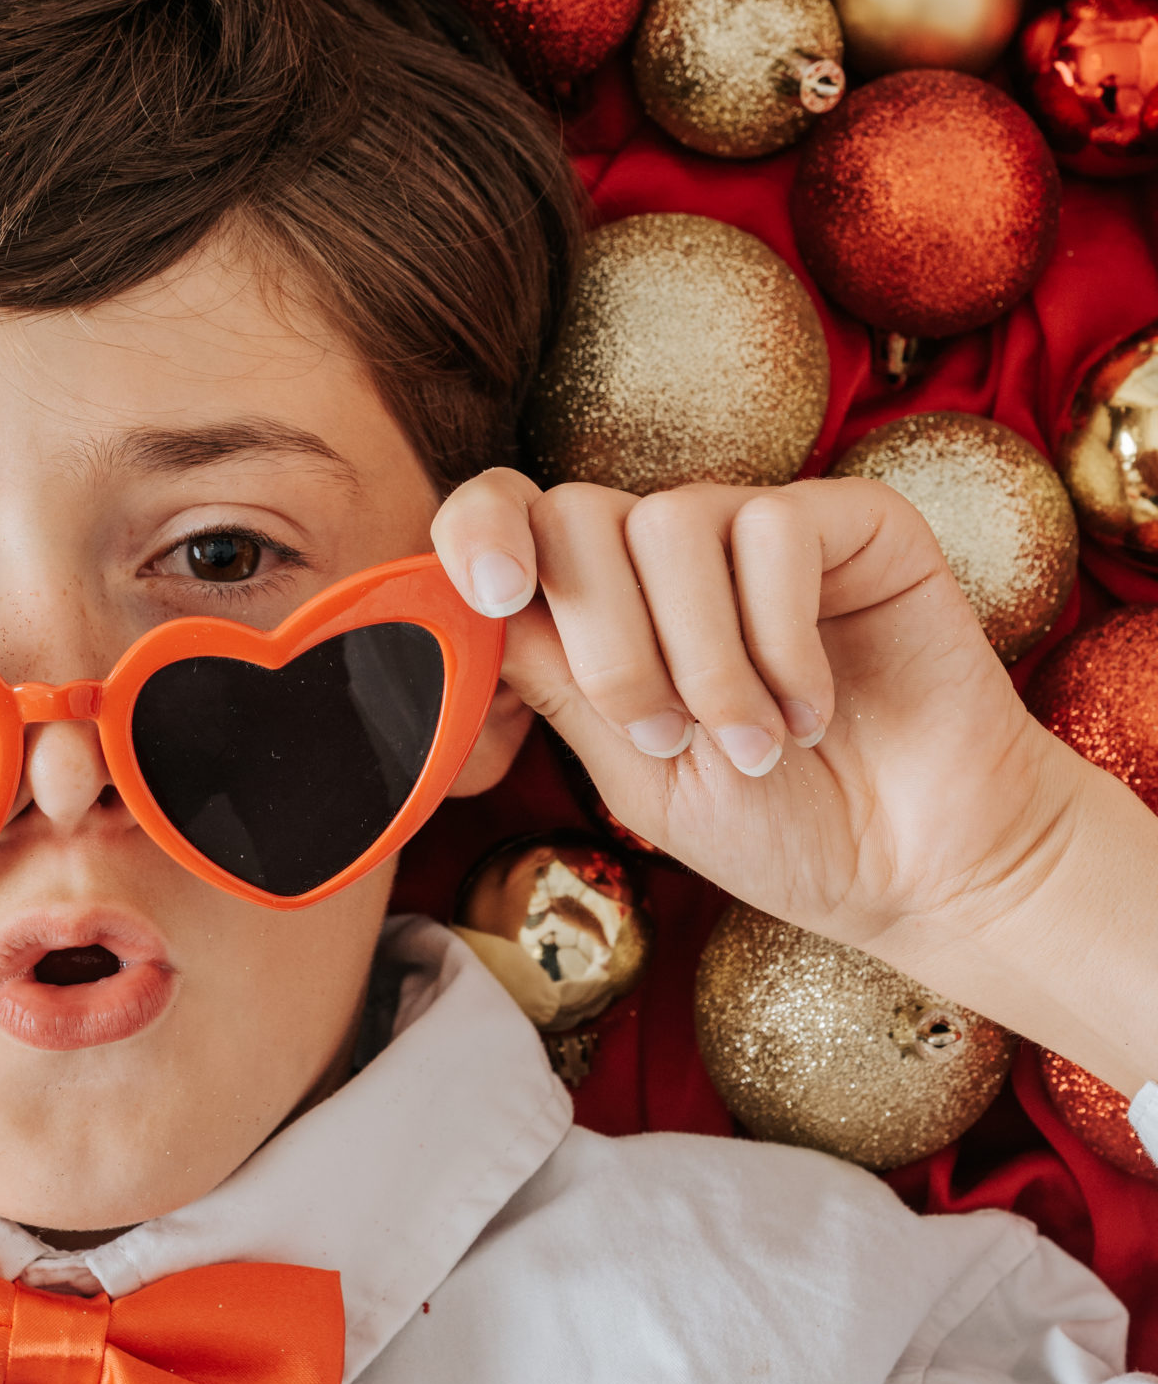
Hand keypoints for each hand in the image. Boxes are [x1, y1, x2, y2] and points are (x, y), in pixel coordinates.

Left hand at [433, 470, 1157, 1095]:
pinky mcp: (851, 521)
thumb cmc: (776, 829)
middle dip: (606, 643)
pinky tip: (811, 709)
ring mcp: (757, 528)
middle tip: (666, 736)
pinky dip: (779, 636)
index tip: (490, 598)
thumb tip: (466, 615)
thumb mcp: (635, 773)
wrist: (916, 865)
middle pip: (578, 517)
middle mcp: (669, 552)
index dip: (476, 533)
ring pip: (671, 520)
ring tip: (752, 743)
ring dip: (701, 656)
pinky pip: (774, 529)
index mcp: (602, 605)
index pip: (508, 517)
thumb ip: (555, 683)